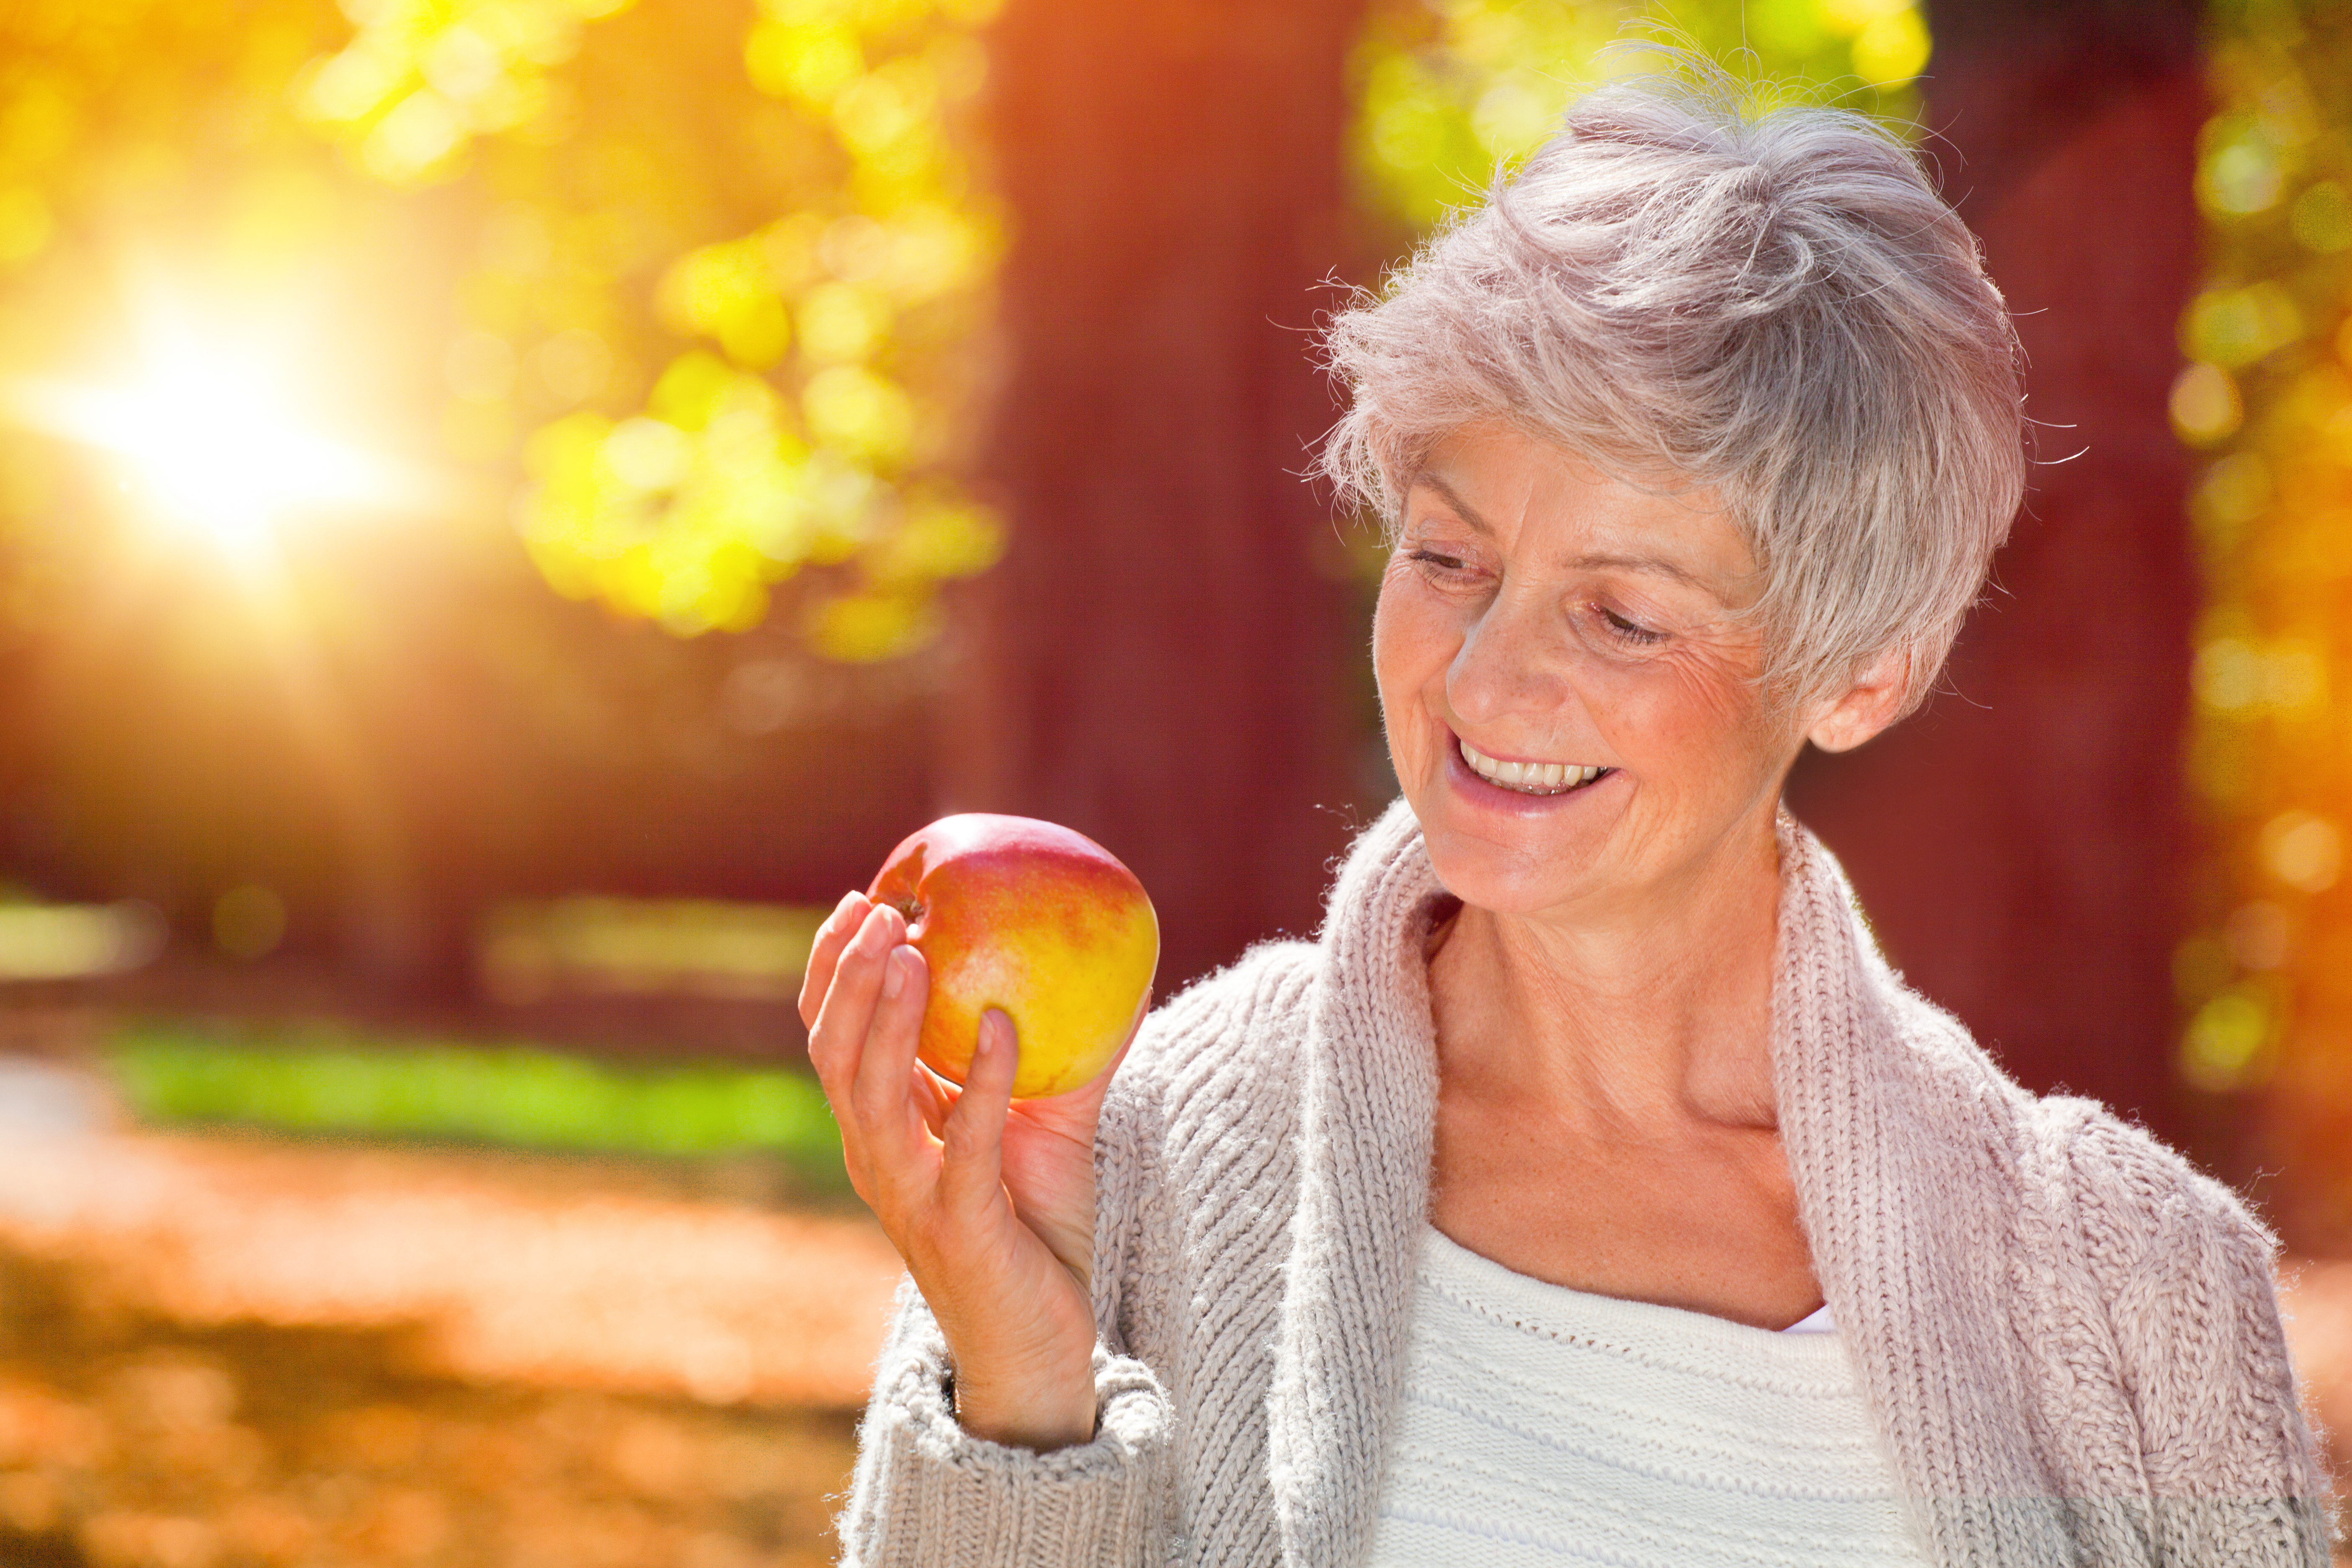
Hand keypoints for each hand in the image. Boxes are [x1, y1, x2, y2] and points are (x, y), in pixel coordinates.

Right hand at [797, 891, 1134, 1449]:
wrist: (1043, 1342)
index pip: (831, 1038)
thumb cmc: (1038, 1225)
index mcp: (881, 1129)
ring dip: (887, 1016)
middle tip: (877, 910)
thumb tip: (1115, 967)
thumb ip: (1062, 1051)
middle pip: (833, 1053)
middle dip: (847, 976)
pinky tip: (1000, 1023)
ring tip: (910, 951)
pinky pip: (963, 1141)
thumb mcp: (1044, 1121)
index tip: (858, 900)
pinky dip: (980, 1079)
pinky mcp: (958, 1225)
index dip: (832, 970)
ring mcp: (909, 1195)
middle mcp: (878, 1158)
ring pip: (870, 1093)